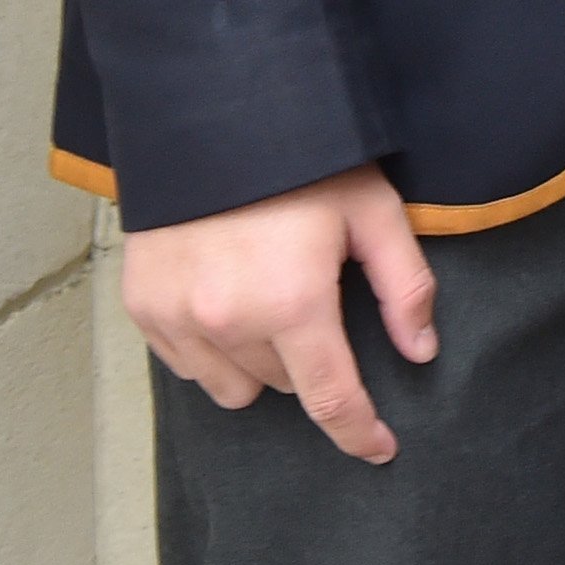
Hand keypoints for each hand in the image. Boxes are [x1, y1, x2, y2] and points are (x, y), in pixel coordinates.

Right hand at [119, 163, 436, 464]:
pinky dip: (213, 349)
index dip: (359, 433)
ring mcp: (176, 319)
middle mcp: (228, 323)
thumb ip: (405, 286)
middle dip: (310, 359)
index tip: (379, 450)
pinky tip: (229, 302)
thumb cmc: (304, 160)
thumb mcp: (374, 211)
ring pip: (232, 385)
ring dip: (260, 361)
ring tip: (271, 300)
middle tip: (316, 298)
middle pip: (283, 386)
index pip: (331, 398)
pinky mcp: (142, 307)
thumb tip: (422, 351)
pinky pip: (186, 364)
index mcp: (293, 303)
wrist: (210, 113)